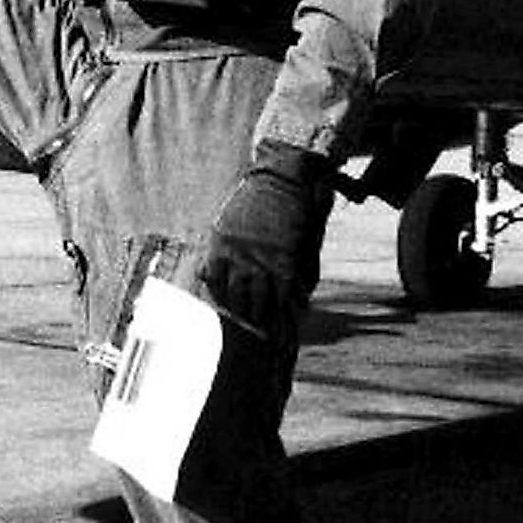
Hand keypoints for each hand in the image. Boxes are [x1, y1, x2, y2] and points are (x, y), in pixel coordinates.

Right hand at [200, 145, 333, 341]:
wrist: (283, 176)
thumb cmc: (301, 213)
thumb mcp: (308, 246)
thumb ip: (303, 276)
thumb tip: (299, 305)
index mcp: (286, 268)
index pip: (281, 310)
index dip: (280, 331)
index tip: (278, 346)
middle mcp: (261, 265)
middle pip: (255, 308)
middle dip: (257, 325)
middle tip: (255, 336)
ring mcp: (240, 253)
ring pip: (233, 294)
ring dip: (235, 310)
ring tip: (235, 318)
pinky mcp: (223, 240)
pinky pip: (213, 271)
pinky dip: (213, 283)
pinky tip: (214, 289)